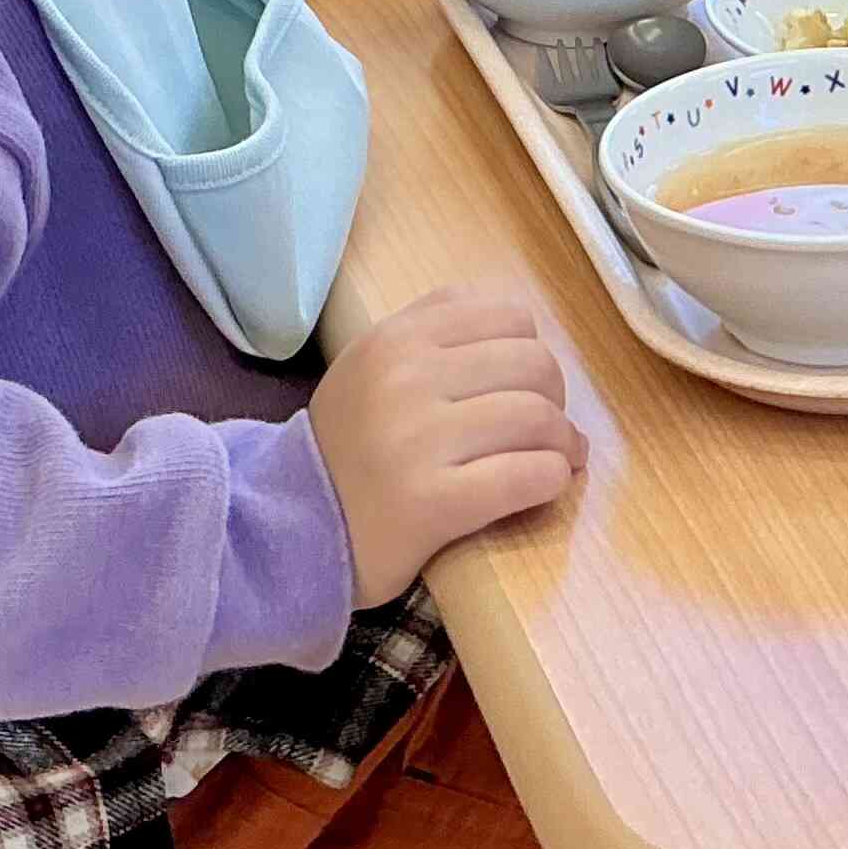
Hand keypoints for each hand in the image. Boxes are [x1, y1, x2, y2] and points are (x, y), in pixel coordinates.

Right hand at [309, 282, 582, 604]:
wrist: (284, 531)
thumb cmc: (345, 449)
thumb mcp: (370, 365)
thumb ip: (433, 328)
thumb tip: (524, 326)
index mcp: (395, 339)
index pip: (511, 317)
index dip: (533, 351)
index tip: (527, 386)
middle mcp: (404, 379)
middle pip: (534, 364)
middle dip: (554, 399)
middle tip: (546, 431)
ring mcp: (416, 441)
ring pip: (538, 418)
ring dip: (563, 444)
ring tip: (557, 461)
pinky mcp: (430, 503)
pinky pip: (527, 476)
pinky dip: (551, 480)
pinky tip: (544, 488)